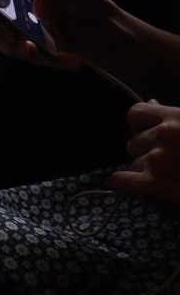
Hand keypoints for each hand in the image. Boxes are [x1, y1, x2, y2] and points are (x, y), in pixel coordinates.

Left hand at [111, 101, 179, 219]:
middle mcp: (165, 134)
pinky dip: (127, 188)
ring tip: (172, 185)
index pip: (137, 113)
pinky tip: (146, 192)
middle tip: (171, 170)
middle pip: (133, 143)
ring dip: (144, 175)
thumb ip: (175, 120)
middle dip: (147, 156)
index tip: (151, 140)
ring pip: (131, 165)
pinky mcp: (150, 186)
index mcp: (179, 118)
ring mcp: (156, 160)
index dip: (140, 129)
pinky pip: (120, 181)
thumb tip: (152, 102)